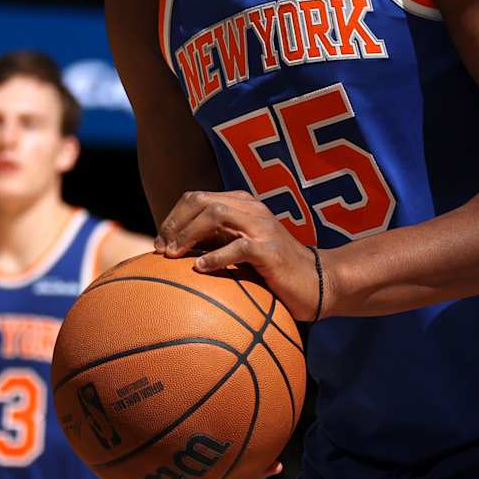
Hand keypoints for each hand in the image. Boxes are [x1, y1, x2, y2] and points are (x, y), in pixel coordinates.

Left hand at [157, 190, 322, 321]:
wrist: (319, 281)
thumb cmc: (275, 271)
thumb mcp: (242, 250)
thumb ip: (216, 243)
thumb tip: (174, 253)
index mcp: (242, 205)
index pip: (197, 198)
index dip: (173, 217)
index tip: (159, 243)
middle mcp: (252, 209)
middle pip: (202, 201)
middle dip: (175, 223)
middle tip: (161, 250)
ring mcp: (262, 227)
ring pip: (216, 214)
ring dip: (188, 234)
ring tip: (172, 256)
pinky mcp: (270, 250)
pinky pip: (237, 247)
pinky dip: (215, 257)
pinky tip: (199, 269)